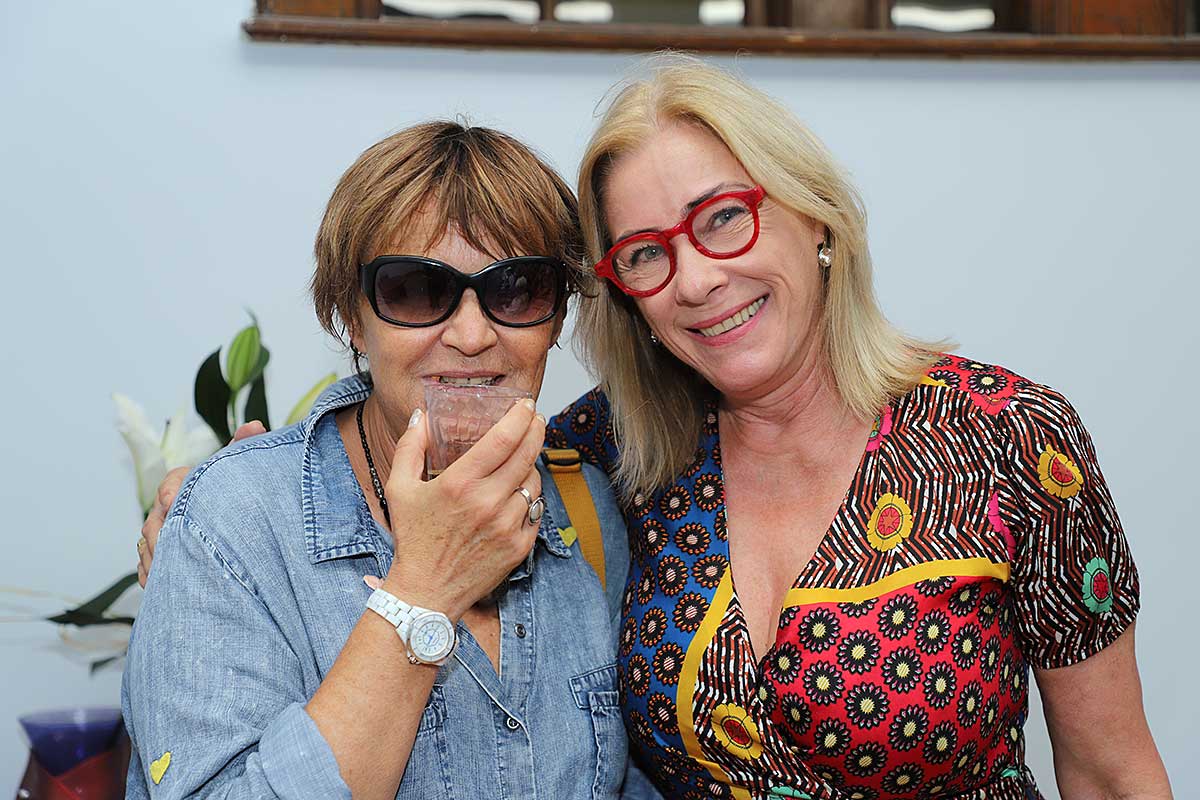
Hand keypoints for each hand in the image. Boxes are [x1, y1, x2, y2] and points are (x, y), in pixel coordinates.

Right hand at [136, 421, 267, 587]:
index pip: (172, 482)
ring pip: (148, 545)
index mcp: (185, 484)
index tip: (172, 502)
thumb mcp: (237, 472)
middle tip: (172, 544)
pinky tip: (162, 583)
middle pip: (154, 520)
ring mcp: (159, 534)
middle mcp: (167, 509)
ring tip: (172, 568)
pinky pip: (146, 569)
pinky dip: (153, 576)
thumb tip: (255, 425)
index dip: (171, 491)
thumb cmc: (231, 494)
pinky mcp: (157, 559)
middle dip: (161, 532)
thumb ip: (243, 448)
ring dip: (157, 557)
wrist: (230, 528)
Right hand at [381, 399, 546, 620]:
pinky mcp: (519, 545)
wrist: (425, 592)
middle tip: (536, 418)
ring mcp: (507, 525)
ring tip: (521, 460)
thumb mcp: (399, 489)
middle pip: (527, 454)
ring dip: (531, 466)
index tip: (526, 405)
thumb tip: (419, 415)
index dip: (520, 417)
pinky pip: (536, 510)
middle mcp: (487, 503)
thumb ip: (410, 447)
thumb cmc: (413, 539)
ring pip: (534, 482)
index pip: (503, 439)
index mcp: (459, 484)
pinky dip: (530, 497)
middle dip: (536, 430)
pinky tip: (518, 492)